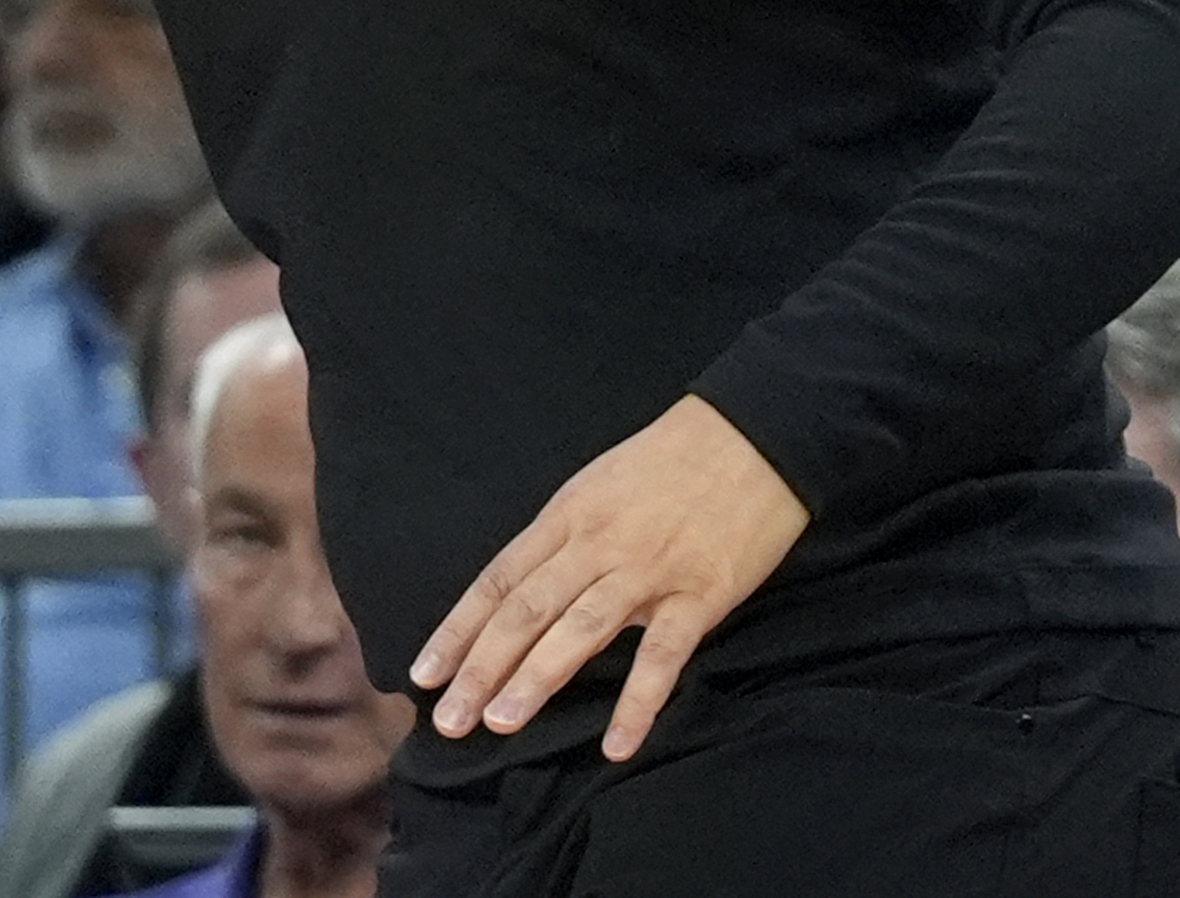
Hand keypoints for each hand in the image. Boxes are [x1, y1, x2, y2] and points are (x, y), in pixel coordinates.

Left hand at [412, 394, 806, 761]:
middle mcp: (598, 544)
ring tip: (500, 724)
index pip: (499, 581)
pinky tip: (616, 744)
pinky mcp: (700, 594)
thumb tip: (521, 593)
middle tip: (448, 720)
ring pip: (579, 630)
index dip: (459, 630)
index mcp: (568, 516)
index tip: (424, 674)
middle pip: (526, 610)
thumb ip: (563, 539)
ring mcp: (648, 570)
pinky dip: (638, 702)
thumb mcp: (599, 485)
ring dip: (536, 679)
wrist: (755, 434)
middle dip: (481, 667)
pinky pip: (663, 656)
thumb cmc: (671, 461)